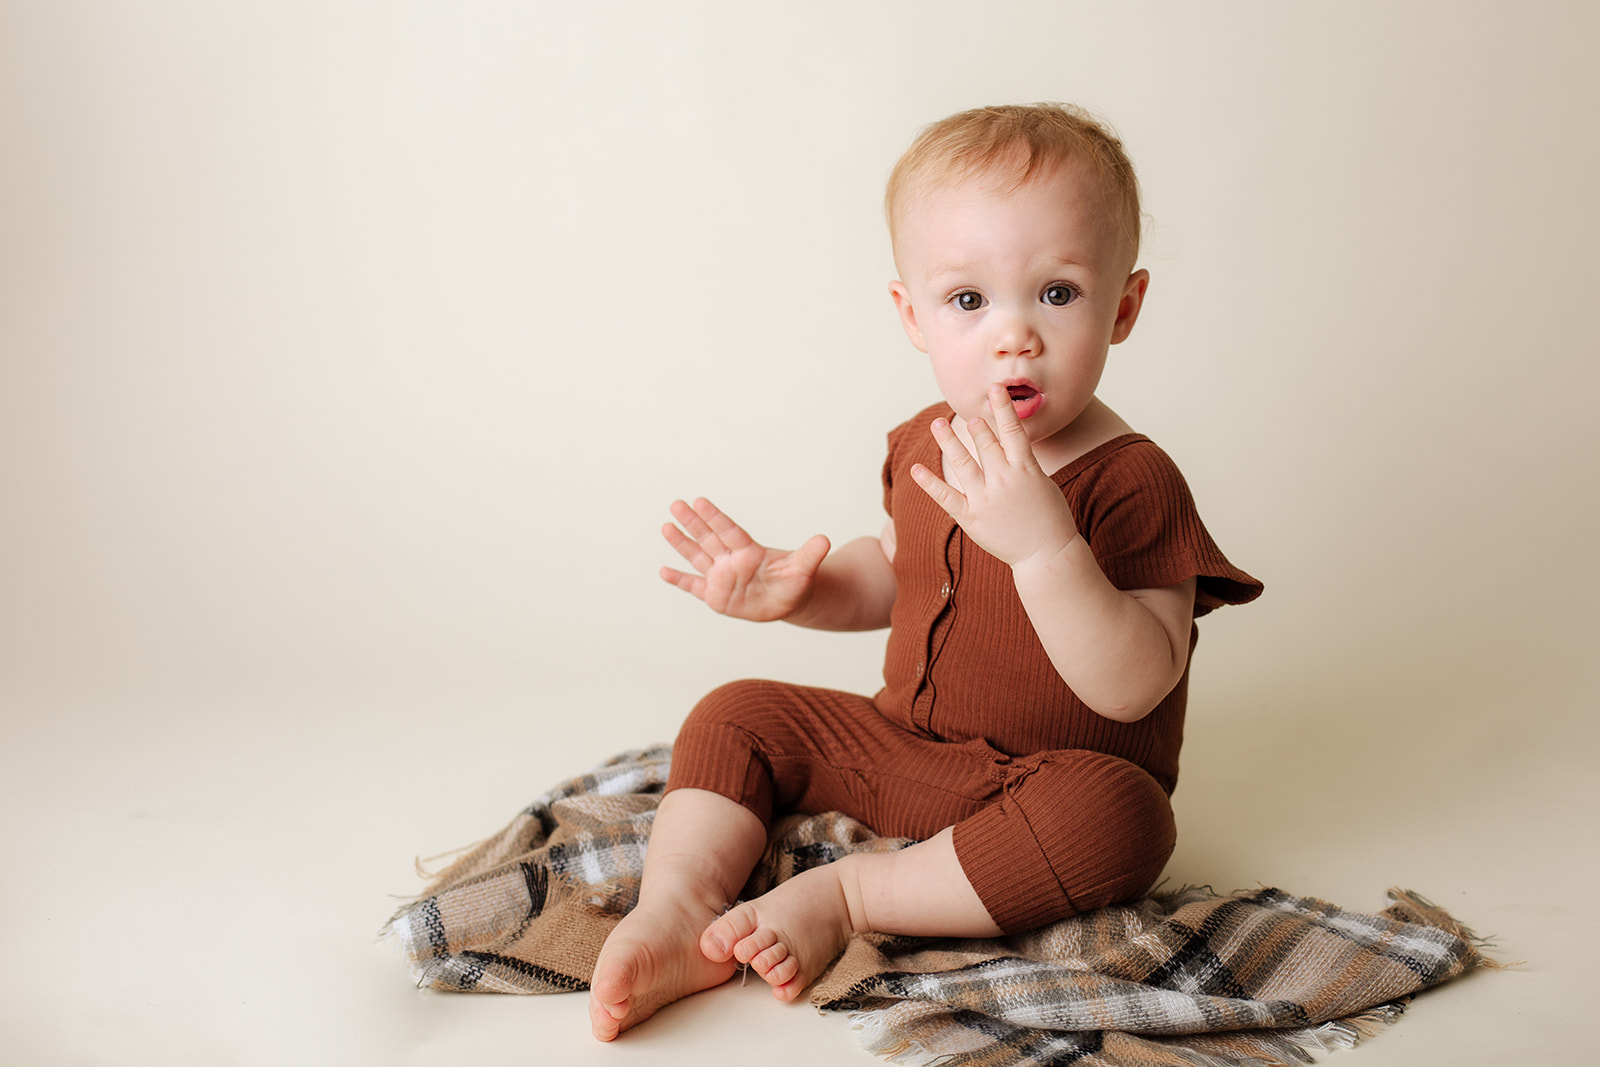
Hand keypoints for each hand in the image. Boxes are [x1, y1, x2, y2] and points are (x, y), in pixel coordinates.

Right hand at [660, 497, 831, 620]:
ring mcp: (721, 576)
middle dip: (692, 523)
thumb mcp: (803, 569)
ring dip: (682, 544)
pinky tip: (663, 571)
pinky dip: (679, 580)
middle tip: (676, 504)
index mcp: (749, 550)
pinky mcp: (716, 595)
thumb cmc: (794, 581)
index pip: (728, 530)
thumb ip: (809, 554)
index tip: (700, 501)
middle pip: (708, 538)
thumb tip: (825, 540)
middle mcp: (731, 560)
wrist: (787, 600)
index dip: (714, 517)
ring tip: (666, 527)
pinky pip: (694, 586)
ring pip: (698, 557)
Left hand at [909, 385, 1080, 566]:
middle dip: (975, 426)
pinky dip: (929, 483)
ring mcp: (985, 498)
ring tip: (938, 424)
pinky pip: (946, 496)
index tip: (994, 388)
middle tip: (967, 416)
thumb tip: (1007, 445)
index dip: (1002, 407)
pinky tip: (915, 469)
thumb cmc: (1049, 519)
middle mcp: (1003, 479)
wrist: (1047, 554)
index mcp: (1026, 468)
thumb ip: (1022, 464)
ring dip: (949, 441)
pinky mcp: (971, 517)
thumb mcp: (1042, 483)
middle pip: (985, 443)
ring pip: (962, 463)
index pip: (1012, 429)